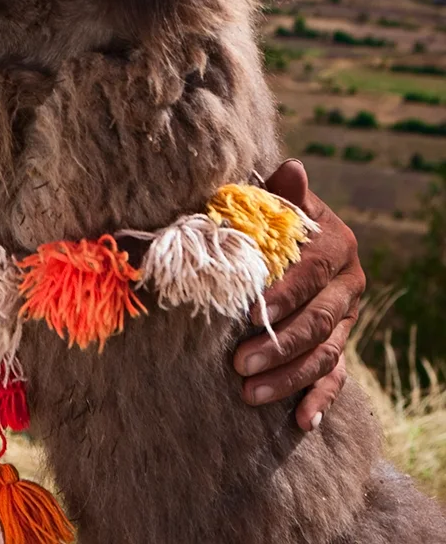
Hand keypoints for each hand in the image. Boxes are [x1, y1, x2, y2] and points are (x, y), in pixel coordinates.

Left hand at [232, 159, 363, 430]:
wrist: (288, 230)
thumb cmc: (268, 212)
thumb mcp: (273, 199)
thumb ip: (281, 192)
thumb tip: (291, 168)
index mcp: (334, 245)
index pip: (310, 274)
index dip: (283, 295)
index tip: (252, 314)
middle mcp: (349, 283)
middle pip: (318, 322)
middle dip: (280, 346)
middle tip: (240, 364)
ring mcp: (347, 316)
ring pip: (325, 353)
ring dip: (290, 377)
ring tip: (250, 393)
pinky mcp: (341, 341)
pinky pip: (336, 375)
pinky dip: (320, 399)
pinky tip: (302, 422)